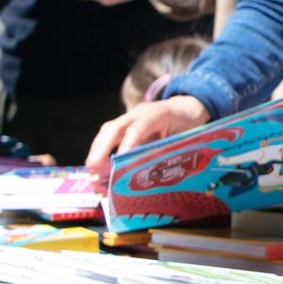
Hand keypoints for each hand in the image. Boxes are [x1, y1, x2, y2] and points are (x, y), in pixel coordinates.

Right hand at [85, 96, 209, 171]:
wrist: (187, 107)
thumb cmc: (189, 125)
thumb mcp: (187, 137)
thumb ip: (171, 151)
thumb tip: (155, 175)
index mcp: (159, 114)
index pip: (138, 128)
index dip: (127, 145)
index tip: (117, 164)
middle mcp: (139, 114)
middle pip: (114, 127)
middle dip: (101, 148)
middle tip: (94, 168)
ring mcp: (130, 118)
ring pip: (107, 131)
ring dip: (96, 151)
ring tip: (93, 171)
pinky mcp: (125, 125)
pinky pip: (109, 136)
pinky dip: (101, 151)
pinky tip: (99, 166)